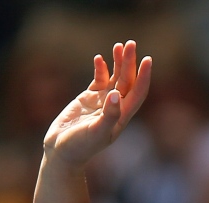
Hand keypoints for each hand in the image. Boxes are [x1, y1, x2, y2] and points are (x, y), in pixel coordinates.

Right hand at [42, 40, 152, 169]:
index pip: (138, 92)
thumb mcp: (96, 133)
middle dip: (129, 62)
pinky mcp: (88, 99)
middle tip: (130, 44)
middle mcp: (115, 107)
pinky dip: (100, 69)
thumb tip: (116, 95)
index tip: (147, 59)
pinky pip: (99, 80)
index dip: (144, 76)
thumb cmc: (80, 147)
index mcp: (121, 116)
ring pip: (115, 78)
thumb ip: (108, 115)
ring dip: (118, 62)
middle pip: (127, 81)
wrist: (61, 151)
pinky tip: (99, 58)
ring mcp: (102, 102)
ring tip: (119, 45)